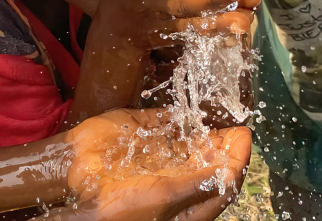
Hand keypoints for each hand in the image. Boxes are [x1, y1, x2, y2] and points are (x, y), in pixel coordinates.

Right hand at [63, 109, 251, 220]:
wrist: (77, 185)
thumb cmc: (122, 208)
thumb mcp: (168, 197)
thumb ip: (201, 183)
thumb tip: (231, 172)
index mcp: (187, 204)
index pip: (223, 181)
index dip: (237, 158)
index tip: (245, 135)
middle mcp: (174, 182)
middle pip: (209, 162)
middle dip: (224, 145)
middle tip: (235, 125)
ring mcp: (156, 160)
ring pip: (189, 145)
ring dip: (205, 133)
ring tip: (218, 118)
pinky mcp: (139, 139)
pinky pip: (163, 126)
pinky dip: (177, 119)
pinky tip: (189, 113)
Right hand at [94, 0, 262, 51]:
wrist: (115, 32)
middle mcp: (149, 8)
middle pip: (183, 5)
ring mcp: (162, 27)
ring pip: (193, 24)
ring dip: (221, 21)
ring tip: (247, 17)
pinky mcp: (174, 40)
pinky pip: (198, 37)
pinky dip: (219, 33)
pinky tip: (241, 28)